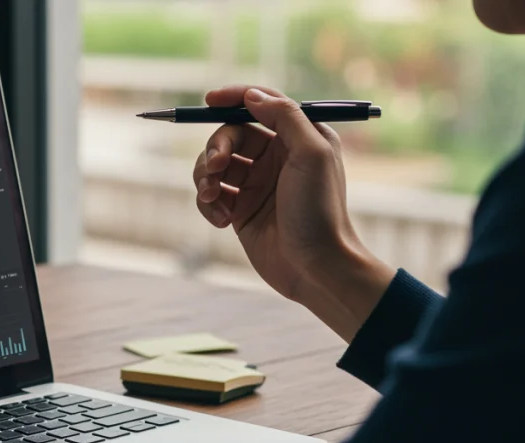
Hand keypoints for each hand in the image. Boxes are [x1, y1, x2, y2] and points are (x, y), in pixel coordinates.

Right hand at [192, 85, 394, 341]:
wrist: (314, 267)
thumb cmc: (319, 210)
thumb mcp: (311, 154)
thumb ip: (285, 116)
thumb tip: (252, 94)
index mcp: (297, 138)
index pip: (260, 105)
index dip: (233, 98)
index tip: (209, 100)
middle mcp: (275, 157)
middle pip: (230, 135)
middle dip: (215, 147)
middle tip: (215, 167)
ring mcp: (255, 185)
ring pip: (213, 165)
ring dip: (204, 176)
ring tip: (211, 197)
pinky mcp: (239, 211)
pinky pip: (210, 196)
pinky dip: (208, 204)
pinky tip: (221, 221)